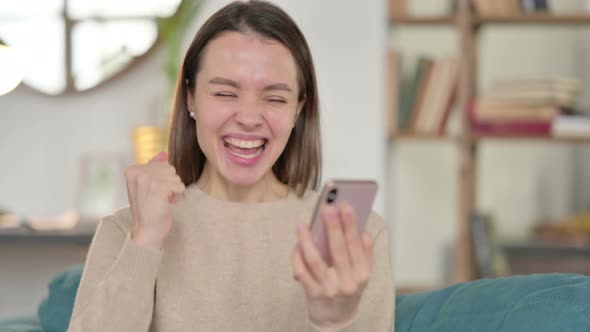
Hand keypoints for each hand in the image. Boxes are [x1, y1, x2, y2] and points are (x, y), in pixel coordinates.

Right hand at [125, 151, 184, 248]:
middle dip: (170, 184)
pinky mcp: (158, 188)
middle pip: (171, 169)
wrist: (147, 231)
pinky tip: (167, 204)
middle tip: (159, 197)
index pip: (163, 164)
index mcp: (132, 170)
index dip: (164, 180)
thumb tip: (163, 153)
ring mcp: (147, 180)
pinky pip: (180, 186)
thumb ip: (154, 169)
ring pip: (176, 177)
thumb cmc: (149, 209)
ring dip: (174, 191)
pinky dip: (177, 196)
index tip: (153, 192)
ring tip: (162, 201)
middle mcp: (137, 172)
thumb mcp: (148, 186)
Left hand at [292, 203, 373, 329]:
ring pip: (315, 260)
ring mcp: (329, 289)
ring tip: (302, 225)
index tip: (345, 206)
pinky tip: (296, 244)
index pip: (357, 245)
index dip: (351, 225)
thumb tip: (363, 231)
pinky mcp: (313, 294)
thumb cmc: (347, 288)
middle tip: (327, 208)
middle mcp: (348, 282)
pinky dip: (297, 257)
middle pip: (338, 250)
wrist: (336, 320)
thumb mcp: (361, 274)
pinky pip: (301, 272)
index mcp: (362, 274)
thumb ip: (364, 253)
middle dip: (333, 227)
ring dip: (307, 240)